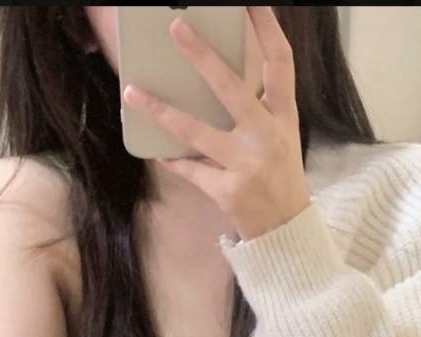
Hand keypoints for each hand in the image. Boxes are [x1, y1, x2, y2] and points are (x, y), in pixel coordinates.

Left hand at [123, 6, 311, 240]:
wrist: (287, 230)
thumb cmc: (280, 177)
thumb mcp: (280, 137)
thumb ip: (258, 107)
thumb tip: (215, 72)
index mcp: (284, 117)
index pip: (280, 63)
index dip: (267, 29)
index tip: (250, 2)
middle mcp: (267, 137)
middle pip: (232, 89)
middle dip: (202, 57)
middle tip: (176, 28)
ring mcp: (247, 166)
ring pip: (197, 132)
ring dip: (162, 111)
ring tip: (133, 92)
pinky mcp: (228, 192)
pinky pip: (191, 170)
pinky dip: (174, 161)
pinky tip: (158, 152)